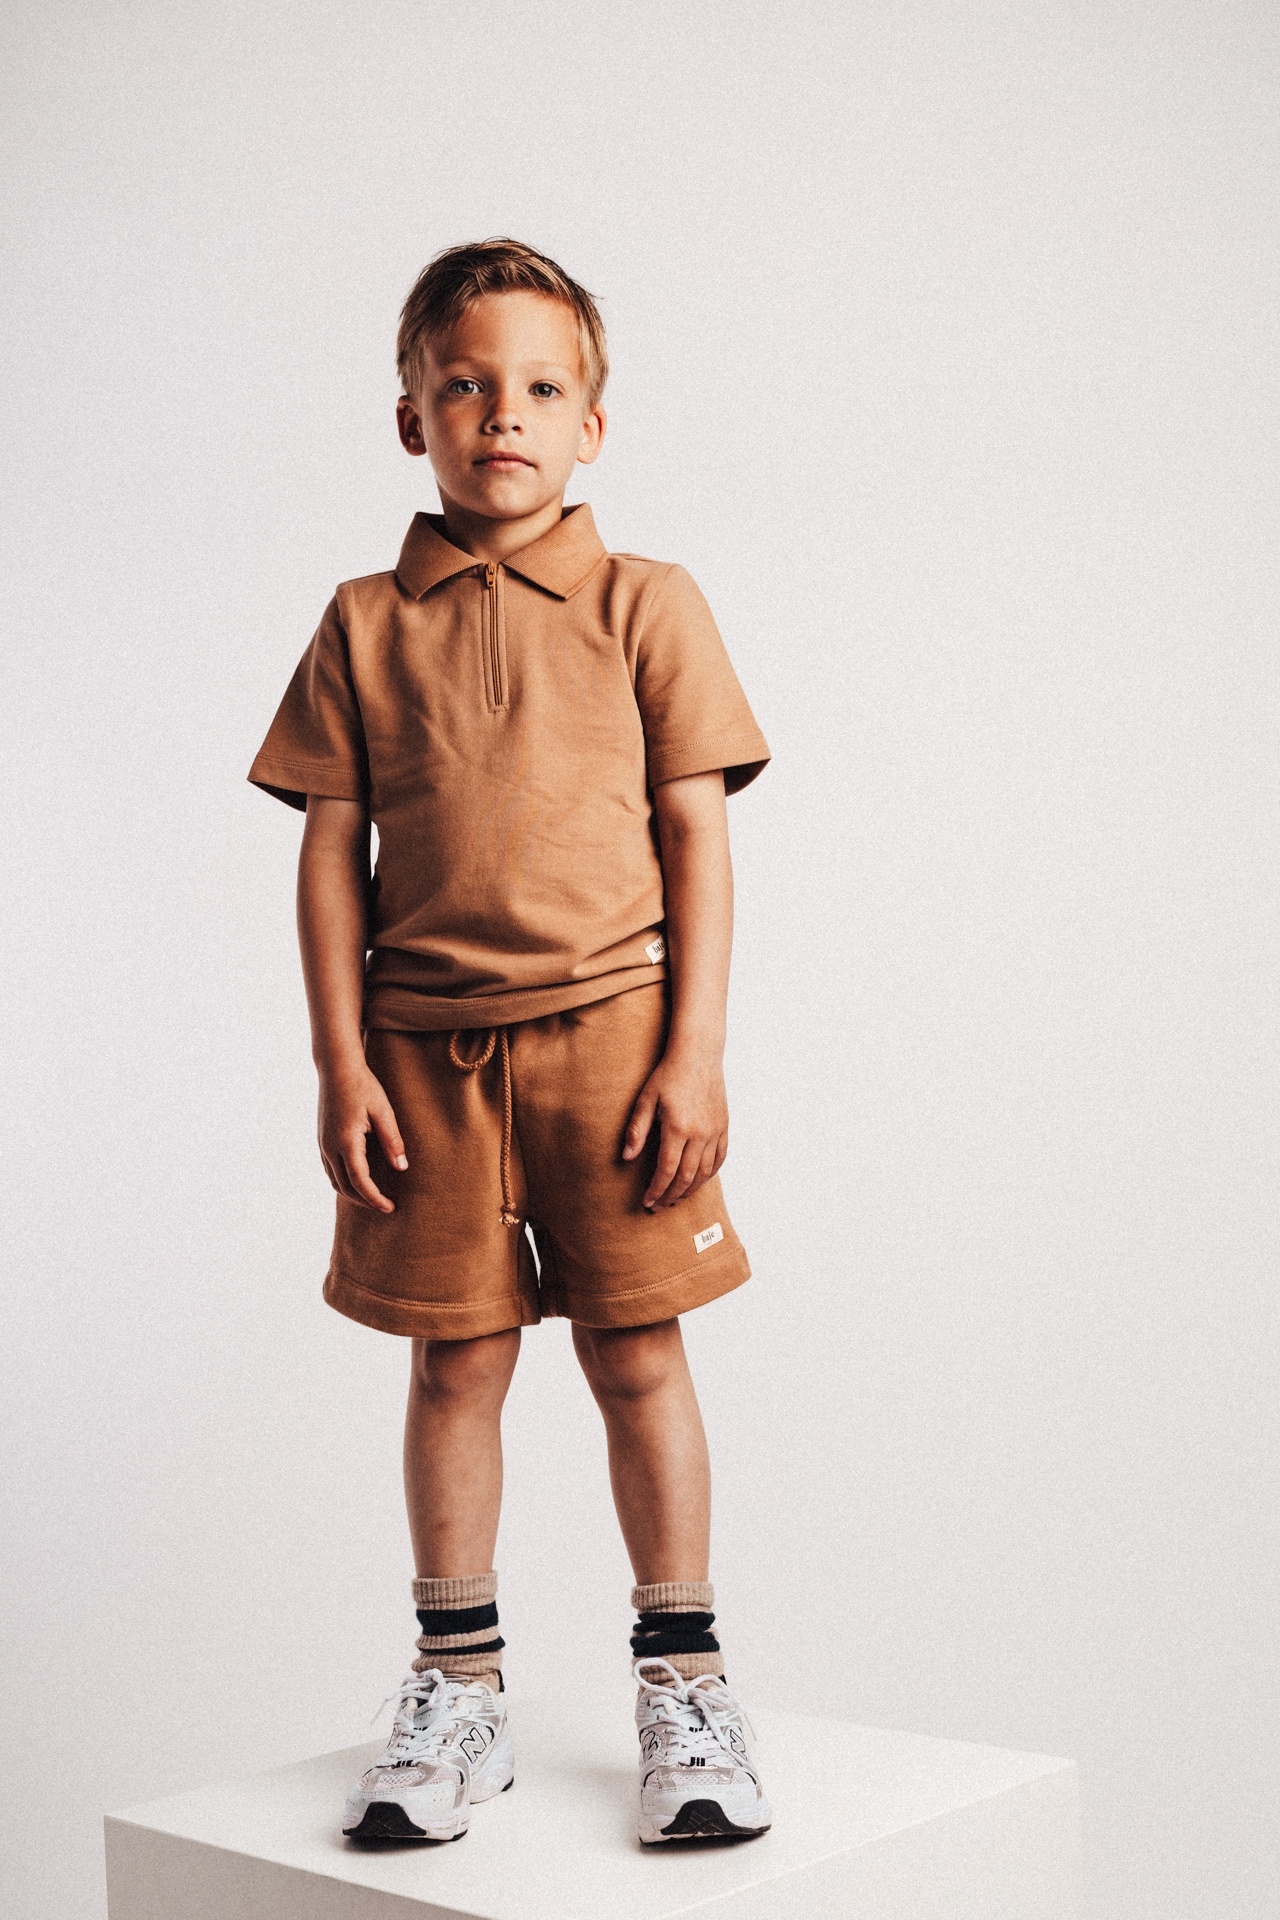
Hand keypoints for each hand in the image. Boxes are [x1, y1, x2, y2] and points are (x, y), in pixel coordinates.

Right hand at [317, 1061, 406, 1211]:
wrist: (336, 1068)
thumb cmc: (363, 1086)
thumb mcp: (383, 1111)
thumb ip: (392, 1140)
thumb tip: (402, 1167)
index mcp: (346, 1141)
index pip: (360, 1181)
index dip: (375, 1198)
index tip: (390, 1207)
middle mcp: (330, 1147)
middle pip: (345, 1187)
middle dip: (365, 1200)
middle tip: (386, 1206)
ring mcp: (323, 1144)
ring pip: (335, 1181)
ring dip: (353, 1193)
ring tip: (374, 1197)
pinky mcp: (322, 1140)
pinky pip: (330, 1170)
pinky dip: (344, 1181)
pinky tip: (359, 1180)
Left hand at [622, 1045, 727, 1209]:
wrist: (698, 1054)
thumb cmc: (668, 1074)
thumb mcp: (646, 1099)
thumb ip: (637, 1130)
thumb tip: (626, 1157)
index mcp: (678, 1128)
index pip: (667, 1170)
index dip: (656, 1190)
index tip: (647, 1201)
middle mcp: (699, 1133)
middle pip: (686, 1177)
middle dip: (671, 1196)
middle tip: (659, 1205)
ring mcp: (715, 1131)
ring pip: (704, 1172)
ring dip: (689, 1189)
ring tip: (675, 1198)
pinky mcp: (723, 1126)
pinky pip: (719, 1158)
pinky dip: (709, 1174)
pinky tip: (698, 1181)